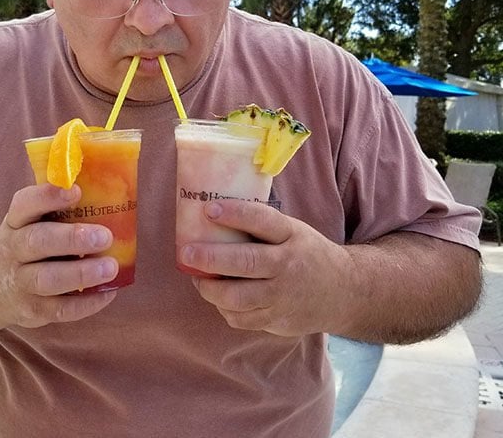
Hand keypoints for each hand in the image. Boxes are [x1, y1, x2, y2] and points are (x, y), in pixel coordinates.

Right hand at [0, 184, 118, 330]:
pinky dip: (86, 303)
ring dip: (81, 273)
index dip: (48, 196)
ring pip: (46, 279)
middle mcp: (13, 249)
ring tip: (111, 268)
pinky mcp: (32, 310)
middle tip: (105, 236)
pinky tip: (108, 292)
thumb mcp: (31, 221)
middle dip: (71, 239)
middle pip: (36, 242)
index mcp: (16, 221)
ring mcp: (20, 282)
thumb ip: (58, 208)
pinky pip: (59, 309)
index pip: (25, 204)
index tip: (76, 191)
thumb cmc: (27, 244)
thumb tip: (106, 188)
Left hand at [179, 199, 353, 337]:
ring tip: (197, 277)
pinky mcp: (278, 321)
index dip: (234, 214)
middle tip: (187, 251)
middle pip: (245, 263)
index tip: (208, 210)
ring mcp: (283, 297)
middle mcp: (288, 265)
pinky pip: (242, 319)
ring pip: (238, 297)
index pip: (262, 220)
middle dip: (211, 258)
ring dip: (211, 289)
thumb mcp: (293, 231)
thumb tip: (214, 212)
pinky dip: (224, 308)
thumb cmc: (306, 253)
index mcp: (291, 236)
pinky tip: (218, 297)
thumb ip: (262, 225)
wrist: (344, 292)